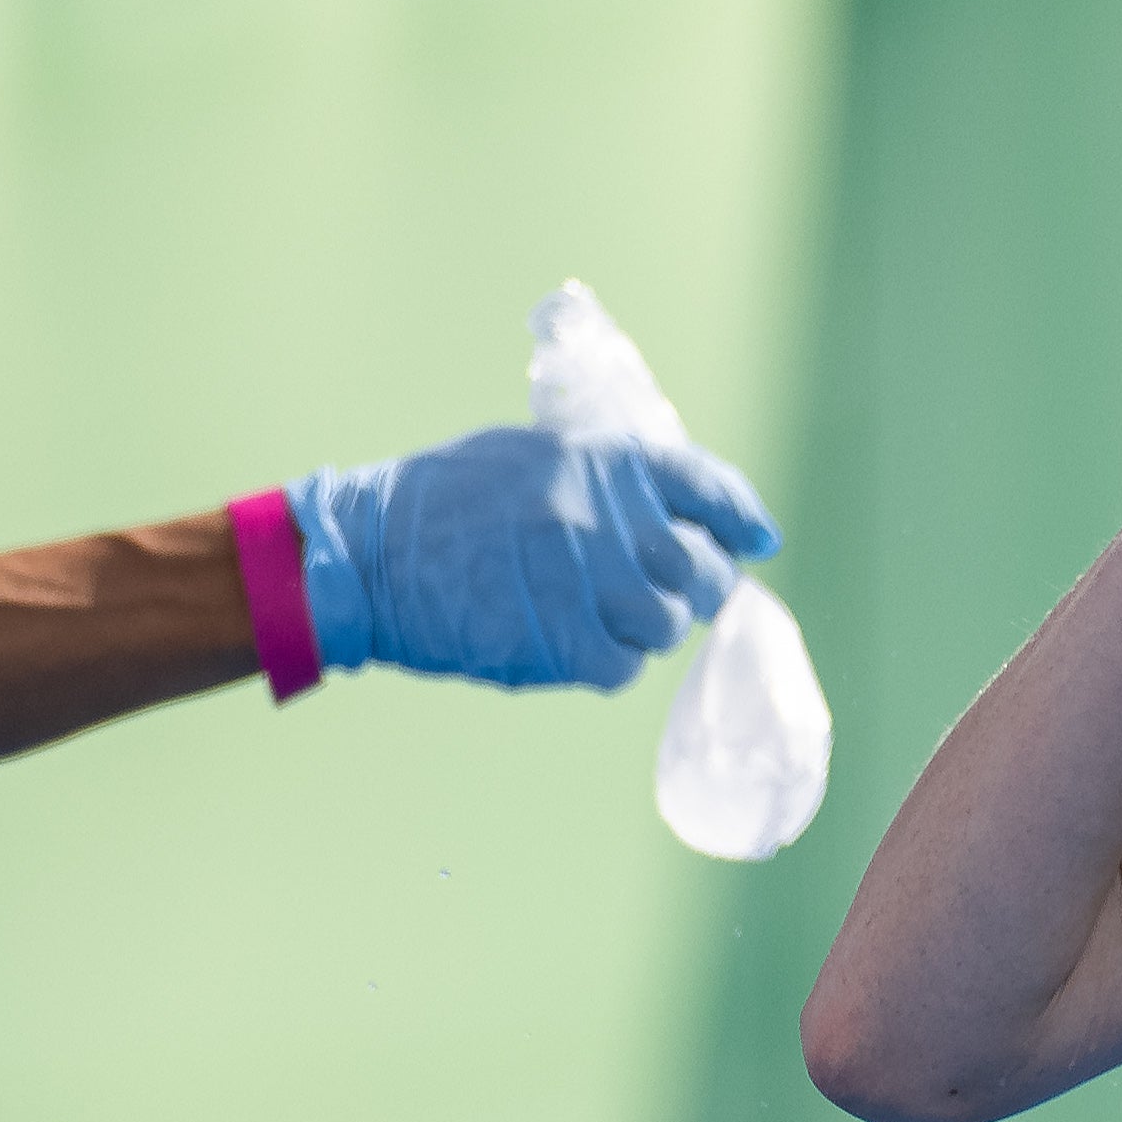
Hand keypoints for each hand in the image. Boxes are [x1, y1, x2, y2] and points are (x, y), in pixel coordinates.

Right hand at [289, 426, 781, 690]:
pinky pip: (624, 665)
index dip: (739, 517)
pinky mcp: (565, 641)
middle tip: (671, 590)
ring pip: (668, 624)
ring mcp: (589, 583)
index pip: (705, 486)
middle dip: (698, 584)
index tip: (757, 538)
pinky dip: (608, 659)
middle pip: (702, 569)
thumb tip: (687, 516)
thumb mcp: (534, 457)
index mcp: (603, 462)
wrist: (364, 553)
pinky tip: (572, 640)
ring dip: (648, 626)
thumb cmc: (448, 501)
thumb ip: (612, 480)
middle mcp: (607, 518)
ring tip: (602, 612)